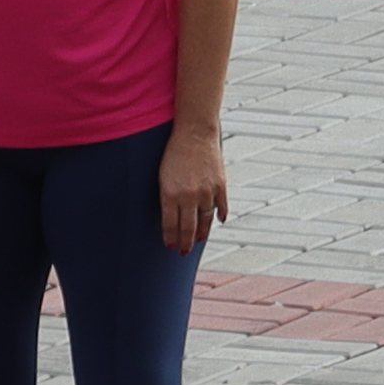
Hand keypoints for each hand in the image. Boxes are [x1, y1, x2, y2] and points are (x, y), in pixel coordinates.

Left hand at [157, 121, 227, 253]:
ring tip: (198, 240)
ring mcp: (206, 192)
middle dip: (185, 243)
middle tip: (183, 251)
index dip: (171, 238)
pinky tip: (219, 221)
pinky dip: (220, 215)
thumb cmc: (174, 153)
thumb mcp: (163, 176)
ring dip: (201, 233)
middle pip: (187, 228)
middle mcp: (188, 196)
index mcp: (170, 194)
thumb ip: (167, 197)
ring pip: (205, 220)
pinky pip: (221, 207)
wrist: (194, 133)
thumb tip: (172, 217)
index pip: (170, 225)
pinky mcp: (220, 185)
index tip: (171, 247)